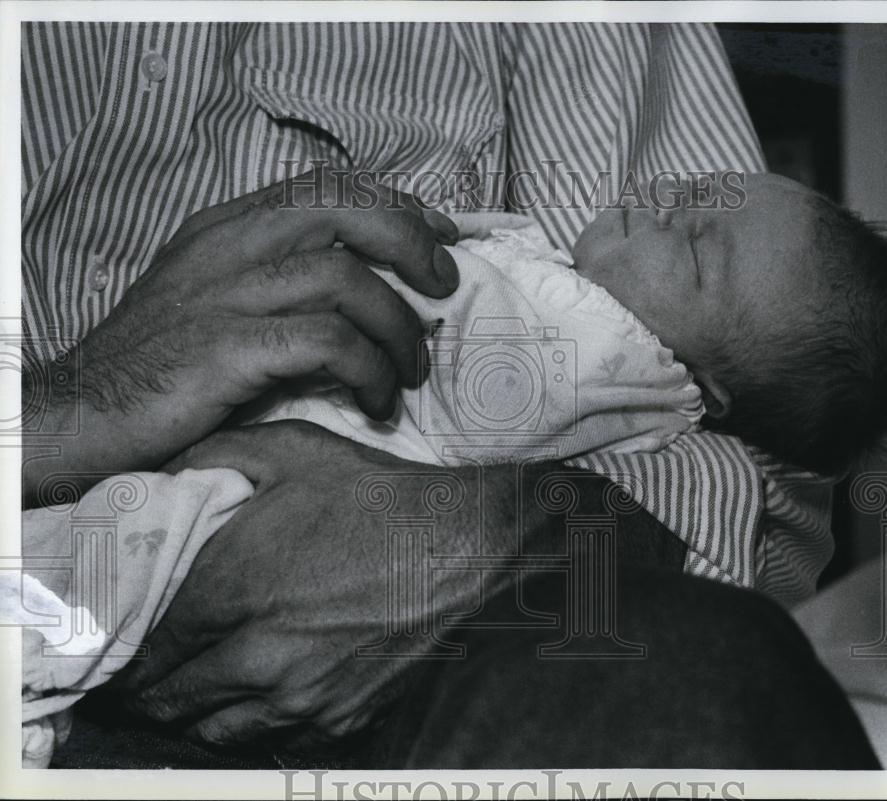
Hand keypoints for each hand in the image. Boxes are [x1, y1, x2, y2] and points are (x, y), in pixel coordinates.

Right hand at [23, 170, 458, 505]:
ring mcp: (225, 294)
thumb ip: (279, 279)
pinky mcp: (227, 348)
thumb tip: (368, 286)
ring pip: (346, 280)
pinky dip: (369, 371)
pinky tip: (378, 399)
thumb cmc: (162, 363)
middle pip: (345, 211)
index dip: (397, 205)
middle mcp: (229, 246)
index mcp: (228, 227)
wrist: (86, 411)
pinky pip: (328, 343)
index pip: (328, 187)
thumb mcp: (216, 298)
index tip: (441, 237)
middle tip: (445, 287)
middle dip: (411, 243)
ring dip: (397, 329)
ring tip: (411, 371)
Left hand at [110, 421, 523, 748]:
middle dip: (150, 687)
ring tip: (195, 690)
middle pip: (171, 698)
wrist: (462, 542)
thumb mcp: (294, 449)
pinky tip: (259, 696)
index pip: (149, 645)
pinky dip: (254, 723)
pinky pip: (275, 738)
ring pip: (215, 731)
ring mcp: (302, 695)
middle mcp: (258, 655)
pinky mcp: (343, 715)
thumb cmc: (377, 496)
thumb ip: (214, 455)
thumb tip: (164, 473)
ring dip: (195, 713)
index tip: (122, 644)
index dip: (127, 648)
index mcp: (234, 589)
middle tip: (148, 672)